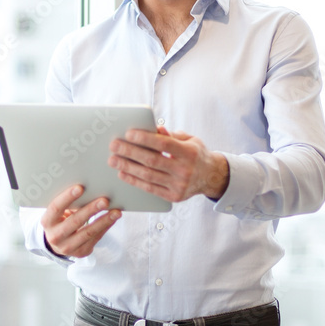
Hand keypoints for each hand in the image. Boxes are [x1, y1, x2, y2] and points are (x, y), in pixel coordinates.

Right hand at [41, 185, 120, 257]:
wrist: (58, 243)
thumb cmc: (61, 220)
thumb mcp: (59, 212)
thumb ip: (69, 203)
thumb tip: (90, 188)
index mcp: (47, 222)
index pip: (56, 208)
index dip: (67, 197)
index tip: (81, 187)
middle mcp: (55, 236)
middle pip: (75, 221)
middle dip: (91, 209)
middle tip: (105, 200)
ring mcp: (68, 247)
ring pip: (88, 232)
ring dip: (104, 221)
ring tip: (116, 211)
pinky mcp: (81, 252)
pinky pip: (96, 238)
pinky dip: (106, 227)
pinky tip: (113, 218)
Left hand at [108, 126, 229, 202]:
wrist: (211, 177)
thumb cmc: (196, 154)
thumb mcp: (189, 140)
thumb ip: (170, 135)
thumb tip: (153, 128)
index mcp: (189, 153)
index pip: (164, 144)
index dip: (145, 138)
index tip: (128, 133)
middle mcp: (185, 170)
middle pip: (152, 160)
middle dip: (130, 152)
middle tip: (114, 146)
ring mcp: (179, 186)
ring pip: (148, 176)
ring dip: (127, 167)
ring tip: (113, 160)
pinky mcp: (173, 197)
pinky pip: (149, 189)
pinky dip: (134, 181)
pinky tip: (123, 173)